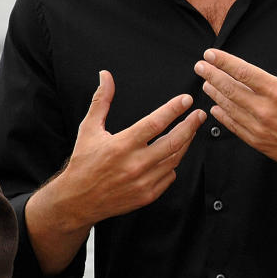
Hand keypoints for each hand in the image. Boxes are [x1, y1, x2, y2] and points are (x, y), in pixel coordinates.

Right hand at [26, 70, 203, 274]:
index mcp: (121, 145)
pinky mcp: (148, 195)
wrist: (77, 201)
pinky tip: (174, 153)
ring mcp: (143, 182)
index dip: (173, 110)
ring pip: (175, 158)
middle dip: (190, 125)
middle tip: (200, 114)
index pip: (155, 124)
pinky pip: (170, 175)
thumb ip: (101, 101)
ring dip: (186, 142)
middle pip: (173, 142)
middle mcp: (135, 164)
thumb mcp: (88, 129)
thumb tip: (105, 76)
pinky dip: (173, 163)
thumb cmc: (83, 162)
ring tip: (191, 129)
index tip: (187, 100)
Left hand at [195, 23, 276, 231]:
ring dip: (215, 94)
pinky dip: (222, 116)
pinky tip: (215, 108)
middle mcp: (266, 110)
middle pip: (230, 89)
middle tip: (200, 66)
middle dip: (212, 75)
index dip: (224, 62)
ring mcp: (260, 127)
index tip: (210, 54)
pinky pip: (234, 126)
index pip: (244, 72)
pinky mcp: (258, 142)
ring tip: (206, 83)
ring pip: (229, 107)